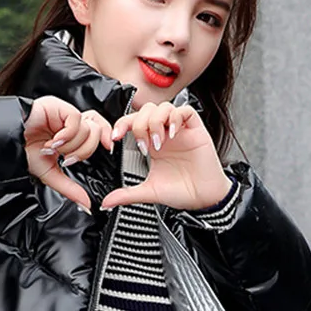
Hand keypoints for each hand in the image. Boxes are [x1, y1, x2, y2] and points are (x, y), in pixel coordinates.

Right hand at [24, 96, 114, 211]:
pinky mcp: (58, 106)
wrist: (8, 142)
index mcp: (71, 135)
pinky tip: (53, 141)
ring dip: (71, 145)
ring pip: (87, 128)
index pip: (99, 131)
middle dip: (83, 151)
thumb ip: (69, 188)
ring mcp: (64, 113)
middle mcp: (69, 123)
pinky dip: (67, 136)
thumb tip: (85, 203)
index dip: (105, 139)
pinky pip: (75, 120)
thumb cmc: (23, 152)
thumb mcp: (50, 173)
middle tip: (66, 158)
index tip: (108, 149)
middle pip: (97, 131)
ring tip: (54, 149)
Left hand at [102, 101, 230, 210]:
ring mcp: (180, 130)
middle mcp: (165, 134)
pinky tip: (173, 135)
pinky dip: (176, 119)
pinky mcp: (196, 130)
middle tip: (144, 145)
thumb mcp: (149, 191)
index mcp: (152, 144)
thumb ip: (127, 194)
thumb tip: (106, 203)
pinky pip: (186, 111)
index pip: (134, 122)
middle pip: (147, 110)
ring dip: (156, 121)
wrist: (204, 199)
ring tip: (159, 142)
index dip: (122, 124)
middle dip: (139, 124)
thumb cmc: (182, 192)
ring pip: (164, 107)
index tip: (115, 138)